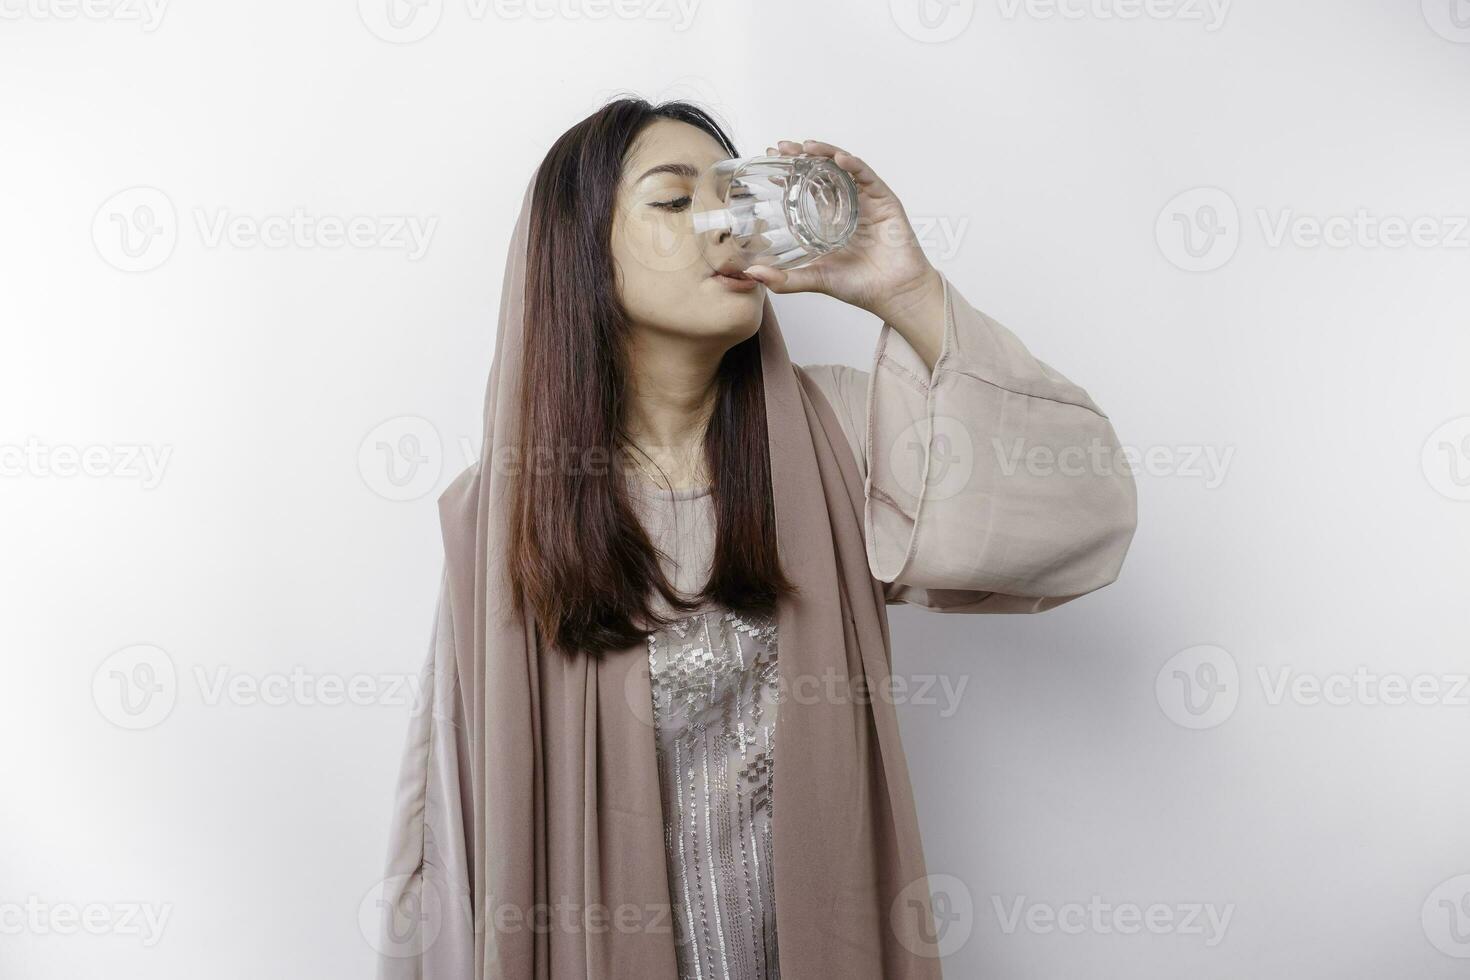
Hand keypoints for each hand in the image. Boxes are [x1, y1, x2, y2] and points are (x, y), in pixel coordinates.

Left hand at [743, 139, 942, 329]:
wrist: (893, 295)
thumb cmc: (860, 286)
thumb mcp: (815, 279)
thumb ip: (786, 279)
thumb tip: (752, 274)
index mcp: (831, 219)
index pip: (807, 187)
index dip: (790, 172)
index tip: (770, 161)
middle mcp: (848, 205)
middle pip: (823, 171)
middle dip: (802, 156)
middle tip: (782, 147)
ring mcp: (867, 201)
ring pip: (844, 168)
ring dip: (825, 153)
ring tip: (807, 146)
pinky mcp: (885, 202)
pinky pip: (868, 177)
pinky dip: (854, 165)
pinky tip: (839, 159)